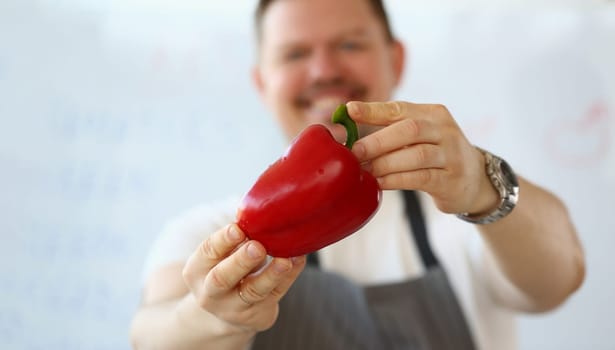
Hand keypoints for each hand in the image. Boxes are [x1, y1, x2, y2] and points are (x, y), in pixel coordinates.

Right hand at [182, 224, 305, 333]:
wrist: (228, 312)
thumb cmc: (226, 269)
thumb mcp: (220, 256)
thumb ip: (234, 238)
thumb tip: (255, 212)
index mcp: (197, 270)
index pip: (207, 253)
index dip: (222, 240)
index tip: (237, 228)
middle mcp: (211, 292)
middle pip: (222, 278)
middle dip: (241, 261)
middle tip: (258, 246)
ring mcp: (235, 307)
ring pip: (253, 291)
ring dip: (271, 274)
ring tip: (285, 260)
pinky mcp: (258, 315)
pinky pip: (276, 294)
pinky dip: (289, 276)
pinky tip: (297, 260)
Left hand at [347, 101, 497, 214]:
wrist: (475, 179)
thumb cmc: (436, 154)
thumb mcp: (421, 135)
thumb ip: (391, 130)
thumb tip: (349, 129)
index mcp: (434, 113)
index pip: (401, 108)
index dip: (374, 110)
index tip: (349, 111)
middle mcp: (445, 130)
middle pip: (409, 129)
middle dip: (378, 141)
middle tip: (355, 152)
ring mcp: (451, 155)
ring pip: (416, 155)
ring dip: (386, 163)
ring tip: (366, 170)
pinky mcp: (451, 180)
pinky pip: (421, 178)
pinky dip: (397, 180)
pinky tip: (380, 183)